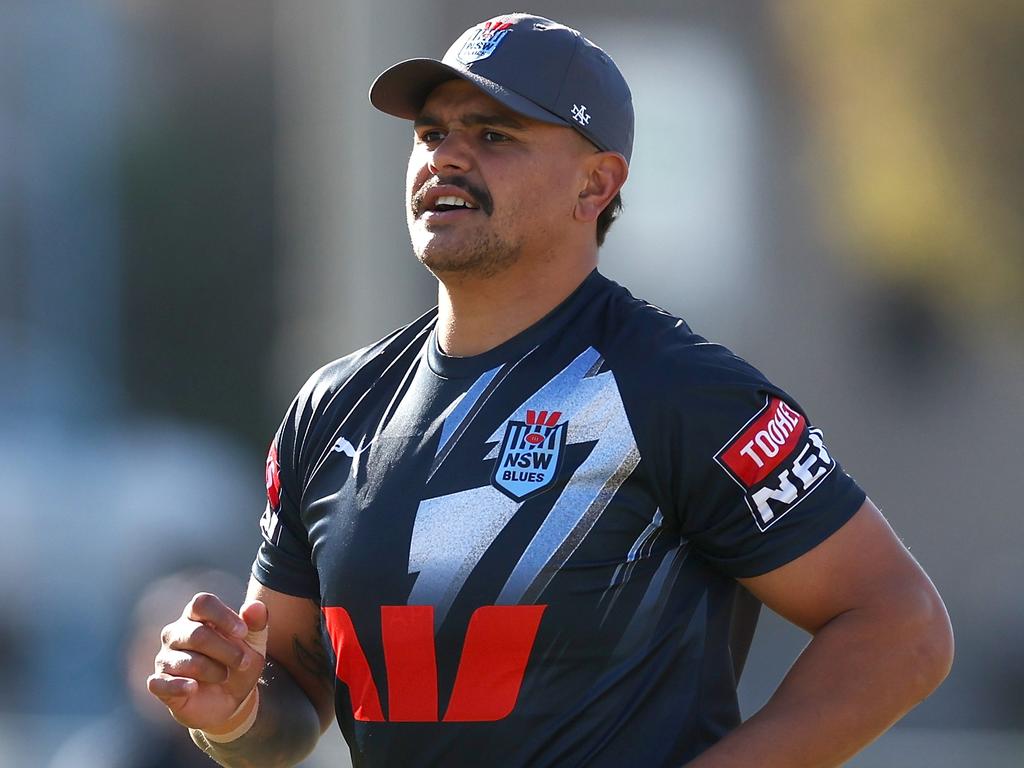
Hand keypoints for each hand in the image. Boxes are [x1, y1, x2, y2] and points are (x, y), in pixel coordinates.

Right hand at [148, 593, 268, 731]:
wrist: (231, 700)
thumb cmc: (239, 663)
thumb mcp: (254, 644)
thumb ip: (256, 623)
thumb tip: (256, 605)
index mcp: (197, 616)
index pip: (202, 603)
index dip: (223, 616)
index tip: (243, 632)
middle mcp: (176, 633)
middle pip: (197, 634)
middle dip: (226, 650)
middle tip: (243, 662)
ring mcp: (165, 658)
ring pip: (187, 661)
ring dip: (213, 671)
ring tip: (224, 676)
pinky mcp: (159, 683)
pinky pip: (160, 682)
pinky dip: (178, 685)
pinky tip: (193, 687)